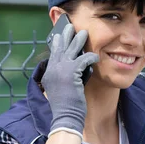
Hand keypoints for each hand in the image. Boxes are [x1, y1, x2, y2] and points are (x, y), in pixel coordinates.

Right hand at [41, 23, 98, 138]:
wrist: (65, 117)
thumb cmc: (66, 106)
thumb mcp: (60, 88)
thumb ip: (63, 76)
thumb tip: (74, 67)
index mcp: (48, 74)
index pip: (53, 54)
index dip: (58, 44)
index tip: (60, 35)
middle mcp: (52, 70)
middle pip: (60, 48)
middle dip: (66, 36)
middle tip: (70, 26)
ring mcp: (60, 71)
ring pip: (71, 50)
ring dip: (78, 40)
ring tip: (84, 32)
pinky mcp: (71, 73)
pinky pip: (83, 60)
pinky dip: (90, 57)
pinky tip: (96, 57)